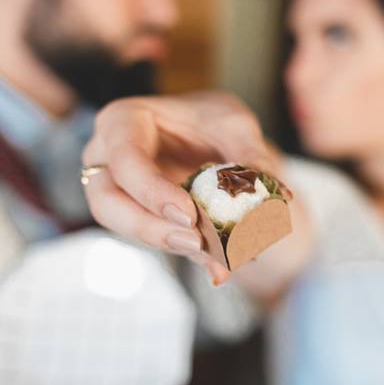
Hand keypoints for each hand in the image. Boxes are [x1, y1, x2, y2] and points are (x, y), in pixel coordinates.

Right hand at [82, 92, 277, 284]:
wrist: (211, 136)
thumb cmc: (212, 119)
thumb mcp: (235, 124)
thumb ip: (251, 155)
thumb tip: (276, 194)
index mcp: (123, 121)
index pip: (125, 160)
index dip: (152, 191)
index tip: (189, 215)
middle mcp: (107, 158)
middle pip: (107, 203)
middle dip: (150, 229)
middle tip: (196, 243)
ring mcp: (116, 191)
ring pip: (124, 230)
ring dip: (171, 246)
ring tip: (218, 259)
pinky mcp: (137, 218)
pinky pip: (155, 240)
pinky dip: (190, 254)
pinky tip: (222, 265)